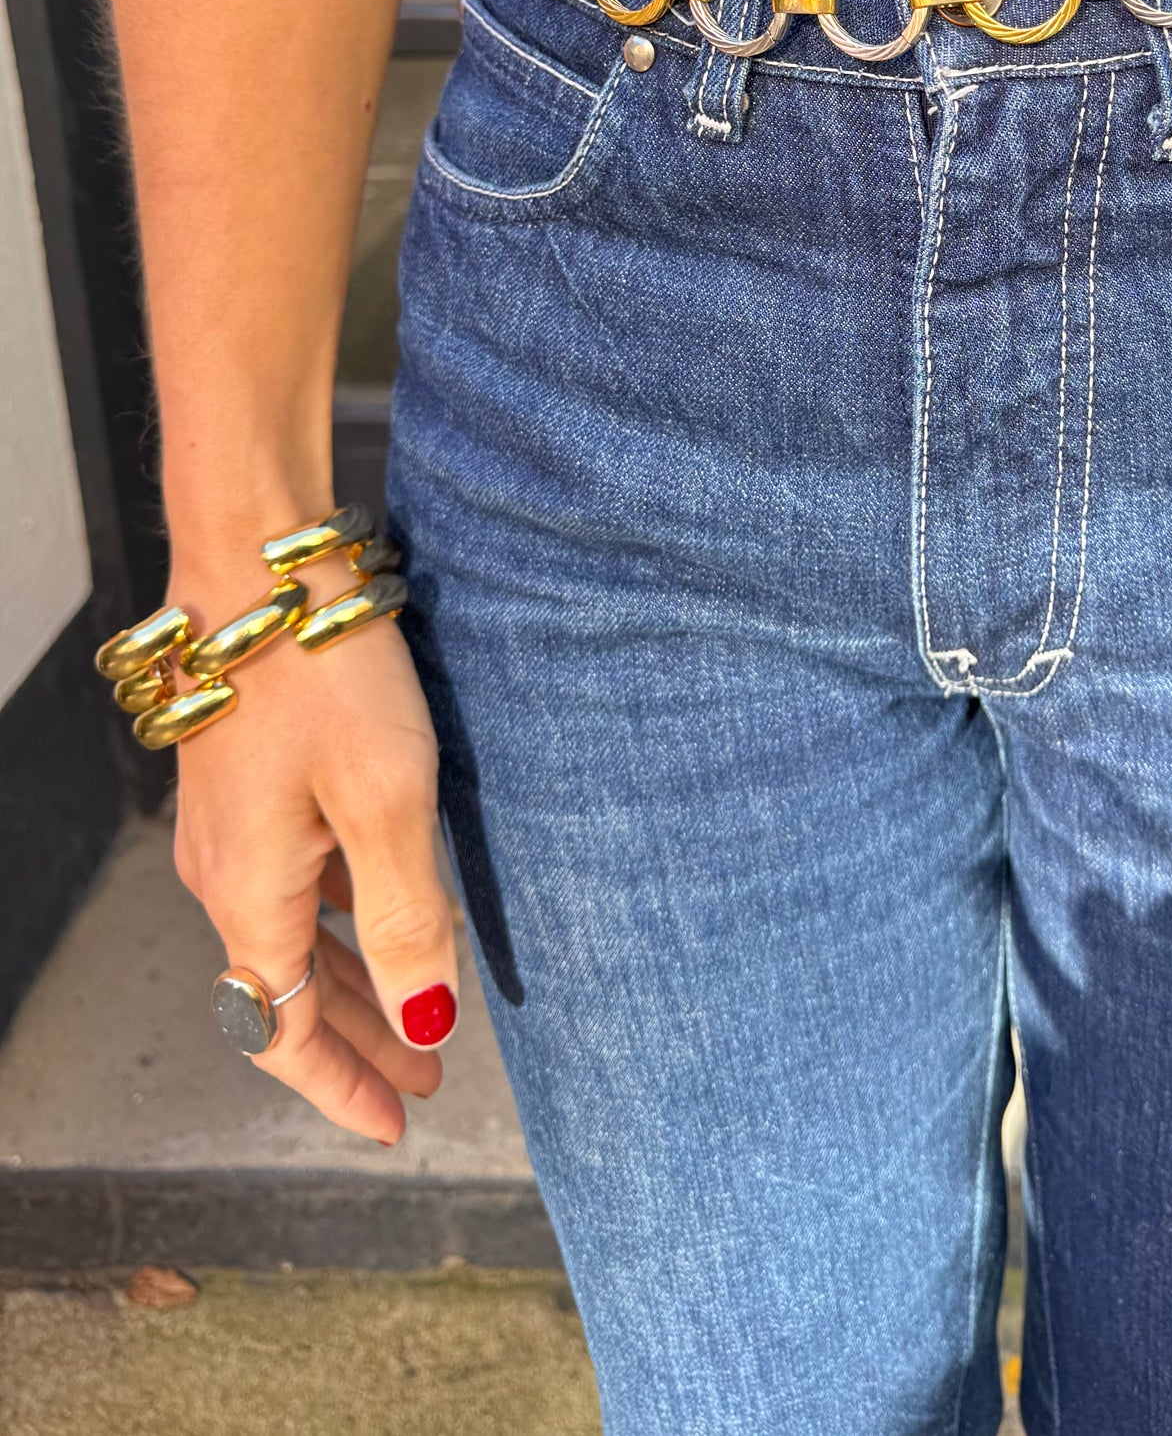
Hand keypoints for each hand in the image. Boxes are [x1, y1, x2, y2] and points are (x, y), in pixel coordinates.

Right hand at [171, 607, 458, 1143]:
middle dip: (358, 1043)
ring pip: (294, 936)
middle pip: (291, 992)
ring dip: (354, 982)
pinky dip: (342, 919)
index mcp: (251, 895)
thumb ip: (409, 916)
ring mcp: (233, 826)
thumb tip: (426, 1023)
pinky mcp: (250, 781)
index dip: (342, 1085)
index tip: (395, 1122)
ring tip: (419, 1015)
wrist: (259, 568)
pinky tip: (389, 912)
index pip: (286, 1032)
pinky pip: (294, 882)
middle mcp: (226, 872)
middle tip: (423, 1080)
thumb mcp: (391, 800)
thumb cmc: (324, 675)